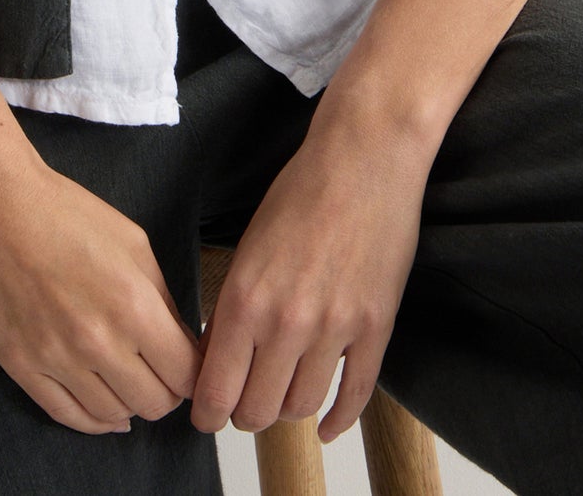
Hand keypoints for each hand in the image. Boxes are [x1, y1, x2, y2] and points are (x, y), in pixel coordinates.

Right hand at [0, 148, 203, 435]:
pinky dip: (93, 420)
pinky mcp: (20, 367)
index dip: (193, 373)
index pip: (184, 373)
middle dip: (165, 391)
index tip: (188, 367)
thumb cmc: (61, 211)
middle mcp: (97, 340)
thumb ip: (160, 297)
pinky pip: (68, 416)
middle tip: (159, 374)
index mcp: (132, 303)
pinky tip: (104, 408)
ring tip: (128, 383)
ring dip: (128, 404)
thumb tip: (179, 341)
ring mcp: (55, 359)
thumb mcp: (131, 241)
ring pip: (112, 416)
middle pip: (153, 404)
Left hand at [190, 102, 431, 442]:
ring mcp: (335, 329)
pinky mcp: (376, 328)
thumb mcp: (248, 246)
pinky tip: (325, 424)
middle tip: (242, 402)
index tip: (206, 416)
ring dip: (286, 410)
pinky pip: (354, 396)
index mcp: (245, 298)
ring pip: (301, 406)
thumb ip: (233, 307)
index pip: (216, 391)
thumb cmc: (301, 190)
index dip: (207, 414)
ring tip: (280, 395)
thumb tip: (217, 359)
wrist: (364, 157)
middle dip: (244, 414)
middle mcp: (287, 322)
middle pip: (257, 411)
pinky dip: (337, 419)